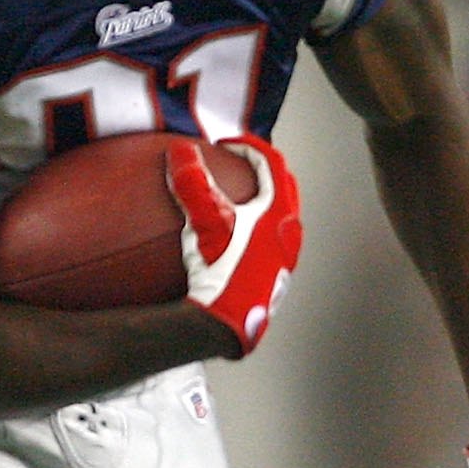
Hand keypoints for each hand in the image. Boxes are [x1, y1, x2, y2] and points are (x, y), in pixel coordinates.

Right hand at [164, 133, 300, 355]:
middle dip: (262, 171)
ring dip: (261, 201)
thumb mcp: (203, 222)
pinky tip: (231, 242)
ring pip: (280, 216)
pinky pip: (270, 241)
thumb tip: (180, 149)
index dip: (249, 148)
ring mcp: (284, 256)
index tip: (227, 145)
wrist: (228, 322)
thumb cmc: (221, 271)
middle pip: (283, 188)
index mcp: (279, 211)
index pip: (271, 164)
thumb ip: (192, 182)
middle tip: (238, 166)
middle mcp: (288, 232)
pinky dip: (255, 229)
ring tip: (236, 201)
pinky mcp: (274, 278)